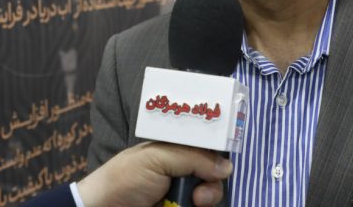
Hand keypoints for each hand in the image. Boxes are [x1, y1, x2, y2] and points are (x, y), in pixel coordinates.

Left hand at [77, 142, 232, 206]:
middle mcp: (181, 173)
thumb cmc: (125, 179)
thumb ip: (193, 158)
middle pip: (213, 177)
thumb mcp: (158, 159)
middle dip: (212, 185)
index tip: (223, 167)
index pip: (206, 150)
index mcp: (174, 152)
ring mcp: (179, 197)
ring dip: (207, 200)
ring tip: (195, 204)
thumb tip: (227, 167)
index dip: (217, 157)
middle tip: (199, 196)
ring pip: (209, 197)